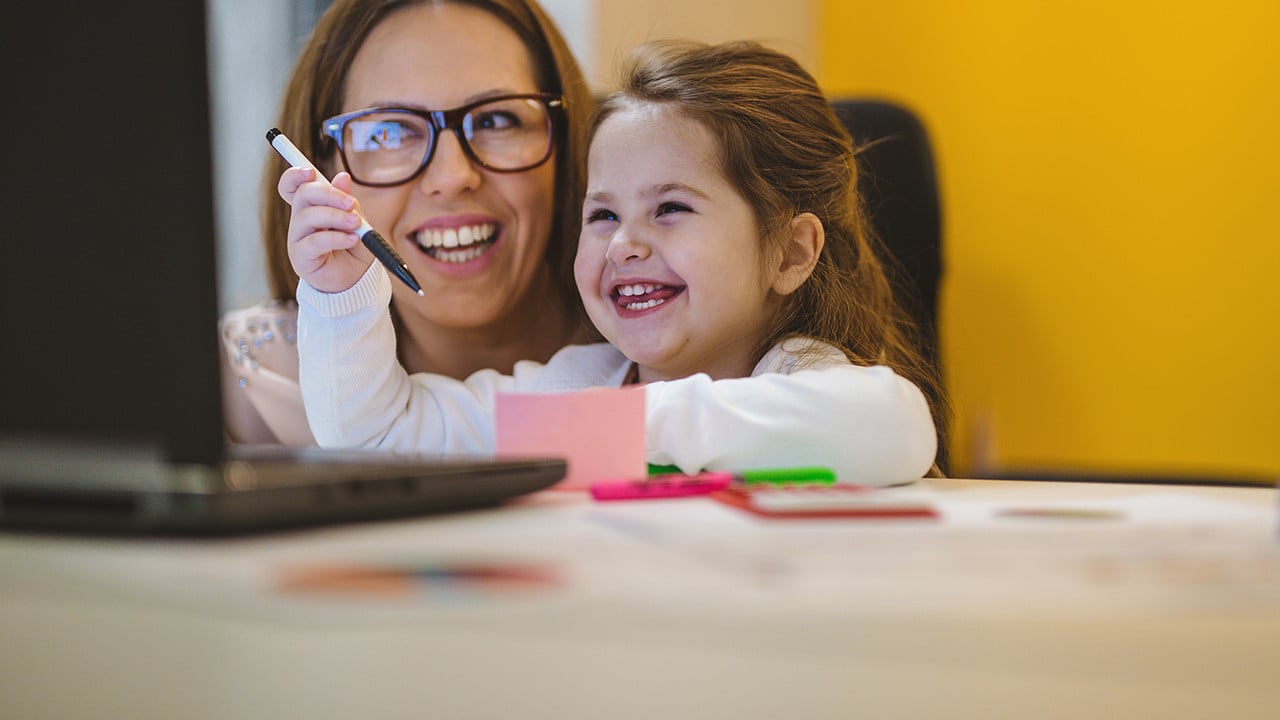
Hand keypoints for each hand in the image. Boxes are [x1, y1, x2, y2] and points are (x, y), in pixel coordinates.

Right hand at [279, 167, 372, 292]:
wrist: (355, 282)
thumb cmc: (353, 251)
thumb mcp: (357, 223)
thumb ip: (348, 203)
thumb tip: (342, 177)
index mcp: (311, 208)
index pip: (292, 186)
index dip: (295, 175)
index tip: (310, 171)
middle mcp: (300, 221)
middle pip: (302, 195)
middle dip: (328, 194)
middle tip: (351, 203)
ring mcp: (297, 239)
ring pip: (308, 217)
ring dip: (335, 217)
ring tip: (356, 224)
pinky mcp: (301, 257)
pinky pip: (314, 242)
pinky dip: (336, 238)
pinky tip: (352, 239)